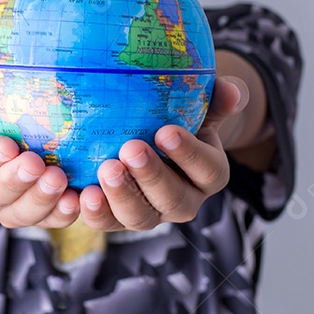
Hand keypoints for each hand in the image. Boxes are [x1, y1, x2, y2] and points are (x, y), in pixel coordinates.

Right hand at [0, 82, 82, 228]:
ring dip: (40, 199)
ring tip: (58, 179)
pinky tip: (75, 199)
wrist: (1, 116)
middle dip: (14, 182)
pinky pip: (47, 221)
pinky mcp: (31, 216)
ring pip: (18, 215)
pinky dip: (62, 213)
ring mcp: (2, 210)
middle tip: (35, 163)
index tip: (6, 146)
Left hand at [77, 76, 249, 231]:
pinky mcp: (120, 220)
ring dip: (122, 196)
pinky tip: (80, 194)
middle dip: (152, 176)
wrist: (153, 141)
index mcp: (210, 174)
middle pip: (174, 199)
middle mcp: (184, 201)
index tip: (166, 132)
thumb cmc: (180, 119)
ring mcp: (152, 214)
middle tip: (131, 149)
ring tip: (106, 170)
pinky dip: (95, 213)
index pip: (207, 169)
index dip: (189, 154)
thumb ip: (216, 99)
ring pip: (140, 217)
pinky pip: (108, 223)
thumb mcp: (201, 107)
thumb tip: (232, 89)